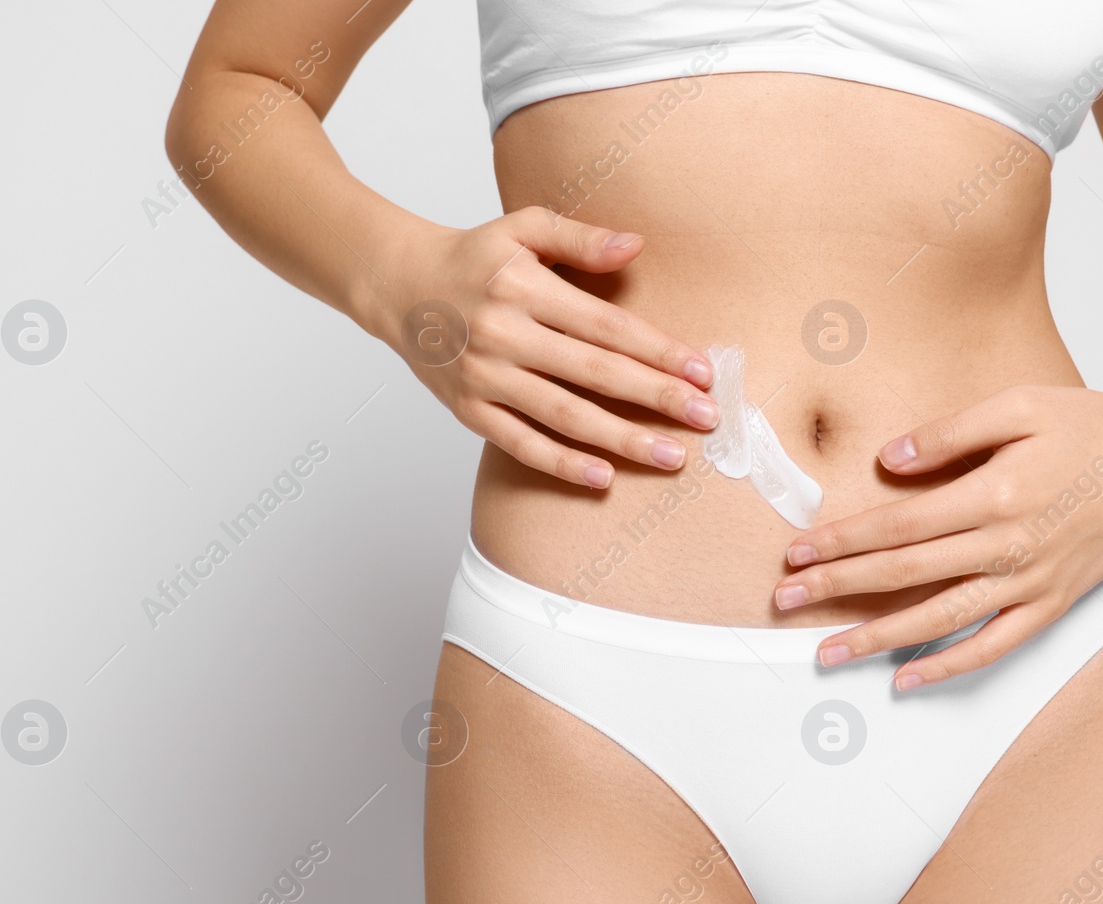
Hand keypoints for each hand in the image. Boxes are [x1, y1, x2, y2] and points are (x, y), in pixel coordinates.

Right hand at [375, 206, 718, 487]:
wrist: (396, 285)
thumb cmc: (473, 257)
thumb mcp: (523, 228)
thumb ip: (580, 239)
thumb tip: (636, 245)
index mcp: (523, 288)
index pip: (605, 325)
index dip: (657, 350)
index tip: (701, 371)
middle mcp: (503, 334)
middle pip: (594, 373)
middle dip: (655, 397)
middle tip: (706, 418)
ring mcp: (484, 377)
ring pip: (564, 415)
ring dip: (622, 439)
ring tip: (671, 456)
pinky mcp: (467, 410)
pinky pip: (520, 444)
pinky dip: (561, 464)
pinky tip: (603, 476)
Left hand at [772, 383, 1102, 688]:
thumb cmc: (1088, 424)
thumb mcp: (1019, 406)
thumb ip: (950, 432)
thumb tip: (890, 461)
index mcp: (995, 493)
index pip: (899, 526)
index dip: (844, 540)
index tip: (798, 551)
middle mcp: (1011, 546)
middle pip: (906, 575)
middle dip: (839, 589)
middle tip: (785, 600)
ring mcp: (1032, 582)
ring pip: (941, 620)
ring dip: (878, 639)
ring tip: (826, 653)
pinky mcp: (1052, 604)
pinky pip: (994, 647)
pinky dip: (950, 667)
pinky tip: (906, 681)